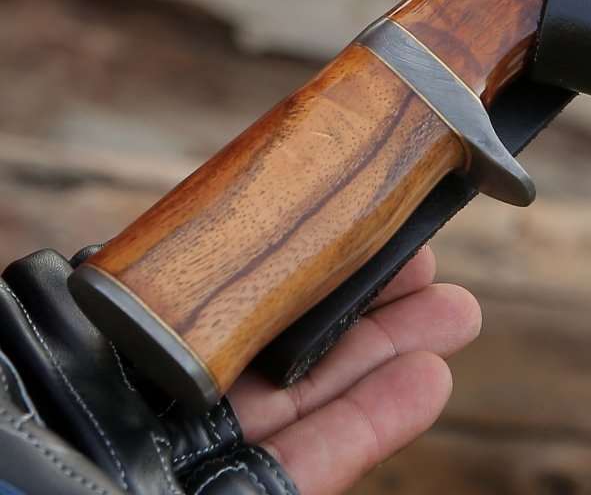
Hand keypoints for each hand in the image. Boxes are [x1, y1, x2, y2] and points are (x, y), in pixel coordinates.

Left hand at [0, 247, 478, 494]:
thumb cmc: (22, 450)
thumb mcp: (62, 344)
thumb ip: (118, 292)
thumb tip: (144, 233)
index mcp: (136, 350)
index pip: (234, 289)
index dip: (305, 253)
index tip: (364, 216)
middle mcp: (179, 401)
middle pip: (290, 338)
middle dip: (370, 297)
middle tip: (434, 261)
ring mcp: (212, 459)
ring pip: (317, 398)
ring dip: (393, 352)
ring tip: (458, 314)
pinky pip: (319, 462)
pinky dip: (377, 422)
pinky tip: (430, 380)